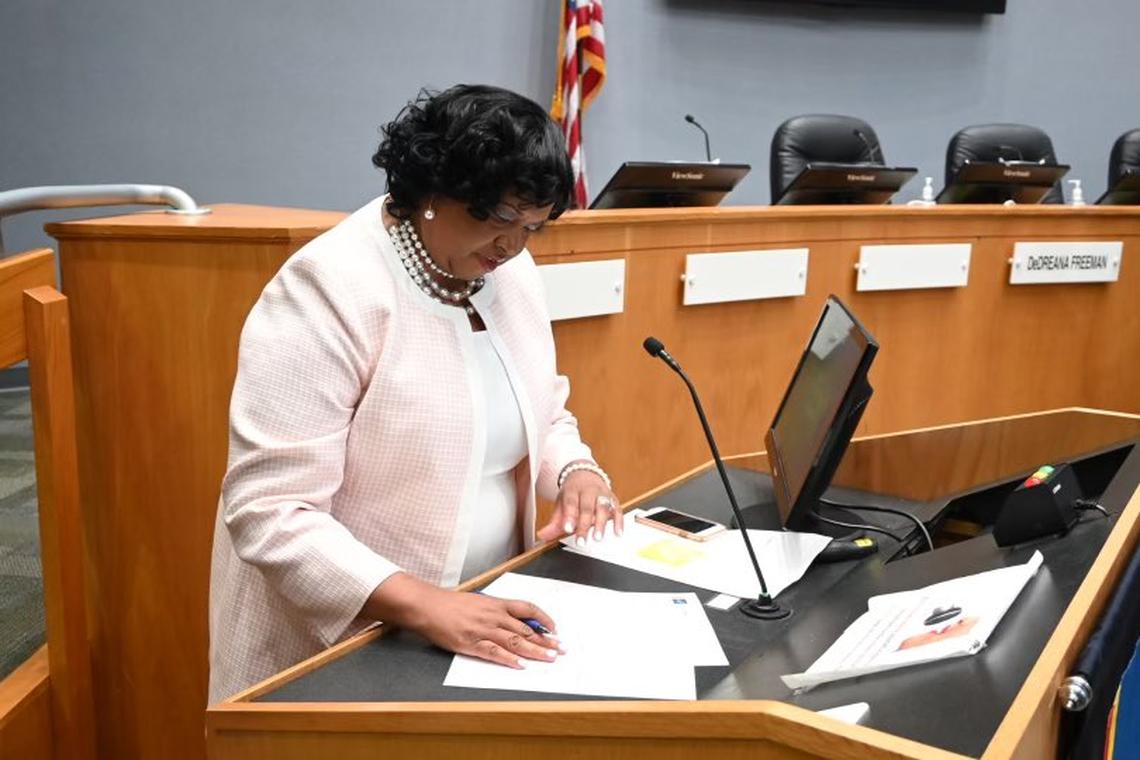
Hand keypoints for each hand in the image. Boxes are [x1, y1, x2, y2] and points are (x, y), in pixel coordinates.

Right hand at [365, 574, 562, 668]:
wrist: (428, 606)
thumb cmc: (452, 604)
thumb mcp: (479, 602)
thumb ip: (497, 611)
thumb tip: (517, 621)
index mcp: (496, 604)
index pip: (528, 609)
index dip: (544, 619)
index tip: (555, 629)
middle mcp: (494, 615)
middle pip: (526, 628)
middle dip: (546, 640)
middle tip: (561, 649)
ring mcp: (483, 629)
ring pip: (515, 640)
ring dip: (534, 651)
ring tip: (549, 658)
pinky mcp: (471, 643)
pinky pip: (494, 652)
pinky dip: (509, 659)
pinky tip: (520, 664)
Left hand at [537, 468, 622, 543]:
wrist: (585, 474)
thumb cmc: (572, 492)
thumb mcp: (560, 504)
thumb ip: (554, 522)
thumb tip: (542, 535)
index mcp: (573, 489)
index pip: (571, 502)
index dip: (570, 516)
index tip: (568, 529)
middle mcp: (588, 490)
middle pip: (587, 507)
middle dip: (585, 524)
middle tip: (582, 541)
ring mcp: (602, 493)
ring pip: (603, 507)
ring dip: (602, 523)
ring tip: (598, 538)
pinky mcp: (613, 498)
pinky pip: (618, 509)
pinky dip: (618, 521)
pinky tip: (617, 533)